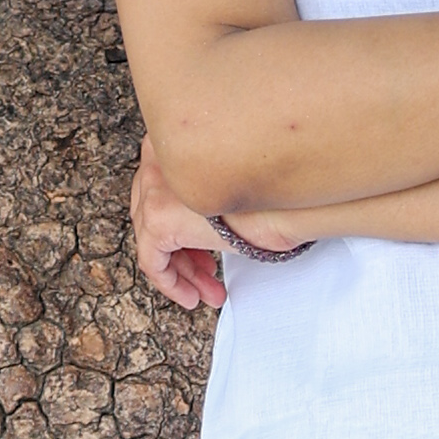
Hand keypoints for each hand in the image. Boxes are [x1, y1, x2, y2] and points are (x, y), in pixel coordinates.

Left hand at [131, 128, 308, 313]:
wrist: (286, 202)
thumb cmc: (272, 195)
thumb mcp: (230, 188)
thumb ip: (207, 194)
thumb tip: (202, 223)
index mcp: (175, 142)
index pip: (160, 188)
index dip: (179, 223)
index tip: (199, 248)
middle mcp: (159, 160)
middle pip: (154, 215)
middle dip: (182, 252)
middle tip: (205, 271)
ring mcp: (155, 190)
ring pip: (153, 240)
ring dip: (182, 271)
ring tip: (205, 292)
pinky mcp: (159, 220)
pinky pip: (151, 261)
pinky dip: (169, 282)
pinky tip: (191, 295)